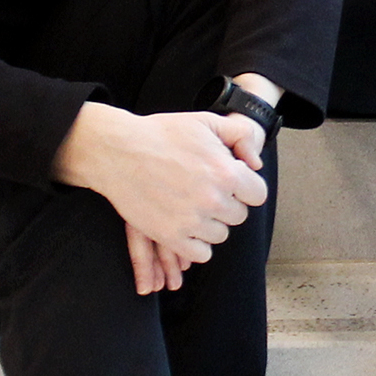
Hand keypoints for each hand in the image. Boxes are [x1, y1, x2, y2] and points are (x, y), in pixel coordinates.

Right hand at [51, 104, 269, 295]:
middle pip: (238, 216)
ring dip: (210, 224)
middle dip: (226, 204)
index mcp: (226, 172)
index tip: (229, 182)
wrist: (118, 151)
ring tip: (190, 205)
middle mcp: (213, 200)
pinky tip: (186, 227)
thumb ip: (241, 136)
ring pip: (219, 235)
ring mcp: (192, 221)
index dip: (245, 187)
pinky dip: (196, 244)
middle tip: (204, 190)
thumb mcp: (206, 122)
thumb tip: (255, 164)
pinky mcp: (170, 236)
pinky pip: (200, 253)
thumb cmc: (161, 134)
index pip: (257, 195)